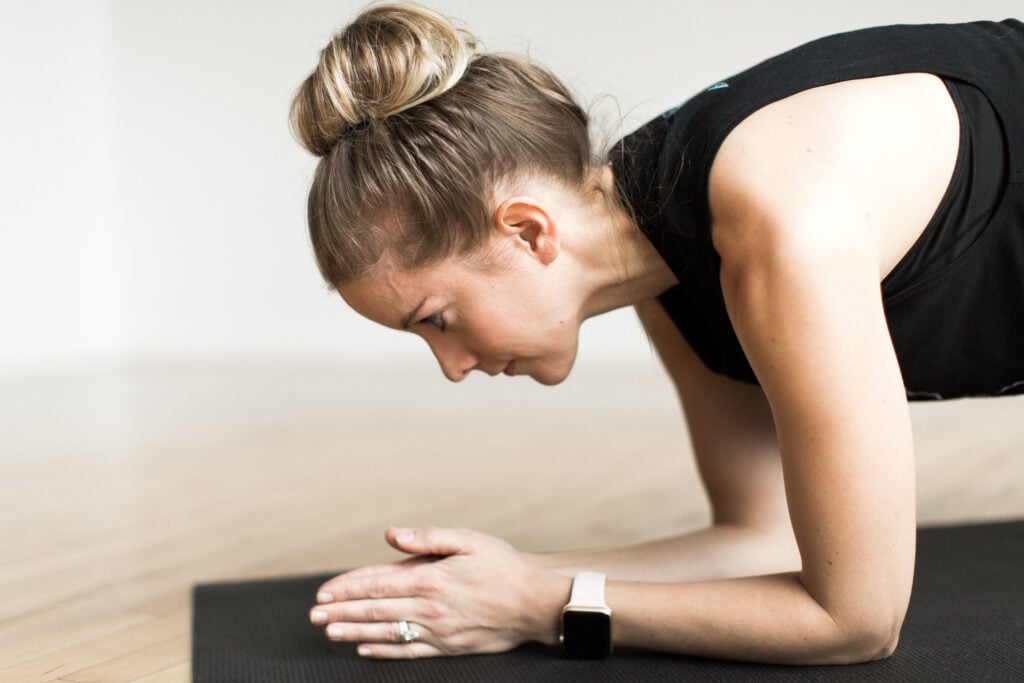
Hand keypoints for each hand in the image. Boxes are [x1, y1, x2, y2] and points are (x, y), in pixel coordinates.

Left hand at [309, 527, 570, 657]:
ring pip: (387, 632)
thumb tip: (391, 535)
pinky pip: (408, 651)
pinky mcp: (448, 646)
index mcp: (431, 578)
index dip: (347, 587)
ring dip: (354, 631)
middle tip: (314, 615)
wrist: (536, 603)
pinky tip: (365, 648)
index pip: (378, 583)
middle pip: (376, 609)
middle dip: (342, 611)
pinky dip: (384, 651)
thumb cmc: (504, 565)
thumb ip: (428, 537)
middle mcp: (430, 607)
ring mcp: (438, 630)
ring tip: (330, 632)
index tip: (323, 592)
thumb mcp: (469, 540)